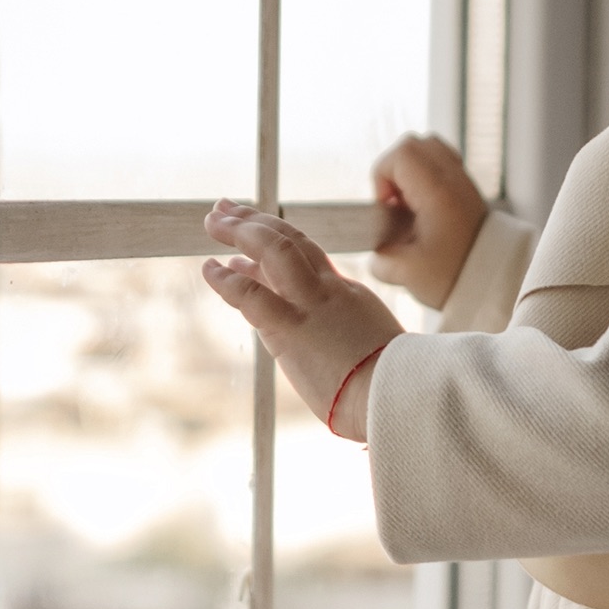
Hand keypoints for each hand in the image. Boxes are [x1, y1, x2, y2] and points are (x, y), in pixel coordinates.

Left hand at [199, 199, 405, 440]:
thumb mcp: (366, 343)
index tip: (253, 228)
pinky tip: (211, 269)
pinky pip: (253, 296)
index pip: (306, 254)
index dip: (277, 236)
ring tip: (212, 221)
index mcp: (347, 293)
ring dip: (239, 231)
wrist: (398, 400)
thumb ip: (338, 331)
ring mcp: (311, 307)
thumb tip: (314, 337)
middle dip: (254, 220)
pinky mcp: (292, 332)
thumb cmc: (386, 385)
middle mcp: (329, 290)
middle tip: (224, 208)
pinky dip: (227, 281)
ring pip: (274, 251)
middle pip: (289, 240)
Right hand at [364, 133, 486, 310]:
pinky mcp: (467, 189)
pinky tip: (423, 205)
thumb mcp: (407, 273)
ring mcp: (463, 180)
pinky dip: (426, 175)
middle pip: (414, 143)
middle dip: (394, 170)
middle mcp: (453, 178)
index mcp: (438, 191)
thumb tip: (376, 250)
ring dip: (410, 170)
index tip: (386, 207)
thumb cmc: (456, 275)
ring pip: (429, 149)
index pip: (401, 154)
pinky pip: (442, 162)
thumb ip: (380, 258)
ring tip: (408, 203)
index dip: (382, 176)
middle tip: (395, 204)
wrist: (495, 279)